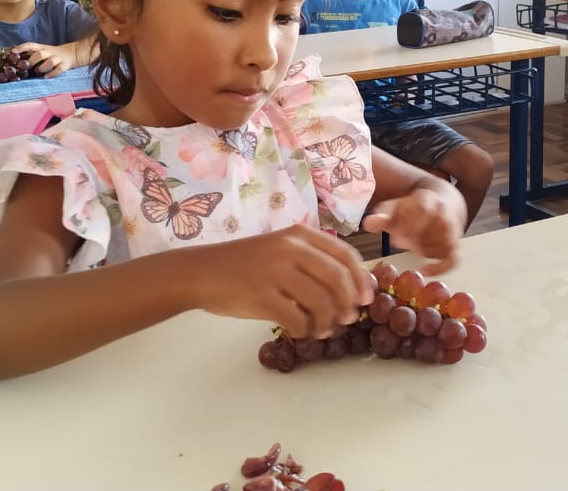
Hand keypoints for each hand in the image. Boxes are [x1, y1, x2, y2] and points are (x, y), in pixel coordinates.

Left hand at [13, 41, 74, 77]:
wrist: (71, 53)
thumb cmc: (50, 55)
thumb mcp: (41, 51)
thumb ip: (29, 54)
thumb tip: (12, 58)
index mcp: (41, 48)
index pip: (30, 45)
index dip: (21, 47)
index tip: (13, 51)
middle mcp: (49, 52)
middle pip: (40, 53)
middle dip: (32, 60)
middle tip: (26, 66)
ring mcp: (57, 59)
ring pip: (50, 62)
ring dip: (42, 67)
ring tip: (37, 71)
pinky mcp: (64, 65)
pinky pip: (59, 69)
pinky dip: (52, 73)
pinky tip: (46, 77)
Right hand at [191, 224, 373, 339]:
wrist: (201, 272)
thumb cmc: (245, 264)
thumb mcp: (280, 249)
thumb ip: (311, 262)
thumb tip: (350, 291)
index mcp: (299, 234)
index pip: (345, 254)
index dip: (361, 279)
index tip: (366, 298)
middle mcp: (290, 248)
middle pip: (337, 279)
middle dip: (349, 304)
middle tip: (349, 319)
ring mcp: (275, 271)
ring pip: (321, 302)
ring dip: (328, 322)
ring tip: (324, 330)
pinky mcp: (261, 296)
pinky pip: (297, 319)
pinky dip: (305, 331)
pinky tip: (302, 332)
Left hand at [362, 187, 463, 275]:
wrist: (442, 205)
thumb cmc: (414, 210)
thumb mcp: (396, 208)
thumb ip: (382, 217)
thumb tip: (367, 224)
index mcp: (428, 199)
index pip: (421, 209)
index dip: (407, 222)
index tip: (393, 233)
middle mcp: (444, 213)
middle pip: (430, 227)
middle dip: (413, 236)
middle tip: (398, 241)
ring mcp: (452, 230)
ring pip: (437, 243)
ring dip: (421, 248)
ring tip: (413, 243)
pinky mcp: (454, 246)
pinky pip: (452, 260)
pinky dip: (438, 267)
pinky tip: (423, 270)